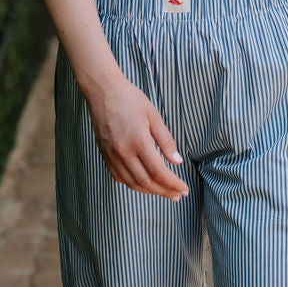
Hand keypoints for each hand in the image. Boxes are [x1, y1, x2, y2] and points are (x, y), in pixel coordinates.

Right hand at [87, 71, 189, 199]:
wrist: (103, 91)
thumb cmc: (130, 99)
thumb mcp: (153, 115)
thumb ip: (166, 140)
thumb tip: (177, 161)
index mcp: (139, 141)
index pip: (159, 172)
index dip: (173, 184)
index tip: (183, 189)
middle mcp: (123, 152)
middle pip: (146, 182)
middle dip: (164, 191)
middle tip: (177, 195)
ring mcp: (112, 155)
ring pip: (132, 183)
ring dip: (149, 191)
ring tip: (164, 192)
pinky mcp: (104, 155)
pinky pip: (119, 177)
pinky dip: (132, 184)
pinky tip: (142, 184)